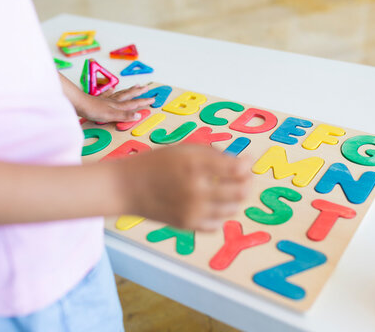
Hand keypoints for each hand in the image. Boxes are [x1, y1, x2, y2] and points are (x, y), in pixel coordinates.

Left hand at [79, 85, 154, 122]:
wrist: (78, 103)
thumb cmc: (93, 110)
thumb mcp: (111, 115)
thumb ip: (125, 115)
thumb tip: (139, 115)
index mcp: (118, 105)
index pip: (133, 103)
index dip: (144, 101)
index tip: (153, 98)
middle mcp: (114, 101)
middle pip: (129, 95)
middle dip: (138, 92)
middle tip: (147, 87)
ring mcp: (106, 100)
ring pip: (120, 94)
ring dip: (129, 90)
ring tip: (135, 86)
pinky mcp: (98, 100)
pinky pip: (107, 95)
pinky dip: (111, 92)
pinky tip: (112, 89)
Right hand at [114, 145, 252, 231]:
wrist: (126, 187)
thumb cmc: (157, 163)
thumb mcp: (184, 149)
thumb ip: (213, 154)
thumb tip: (241, 163)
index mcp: (195, 164)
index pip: (238, 169)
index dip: (247, 164)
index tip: (246, 160)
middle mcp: (196, 188)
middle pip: (241, 191)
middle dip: (248, 182)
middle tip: (244, 176)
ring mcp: (192, 210)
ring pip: (233, 209)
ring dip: (236, 198)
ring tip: (229, 190)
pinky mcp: (187, 225)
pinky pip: (217, 224)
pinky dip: (221, 215)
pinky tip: (214, 205)